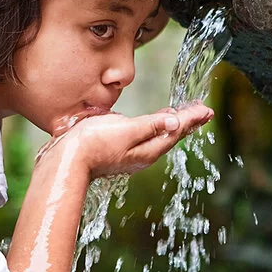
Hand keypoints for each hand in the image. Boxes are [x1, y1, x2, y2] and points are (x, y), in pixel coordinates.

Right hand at [36, 104, 214, 177]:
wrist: (65, 161)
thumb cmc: (93, 144)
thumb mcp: (126, 130)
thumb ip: (151, 125)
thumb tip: (176, 121)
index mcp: (148, 148)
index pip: (177, 130)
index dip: (192, 118)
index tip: (207, 109)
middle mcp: (142, 154)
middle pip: (171, 135)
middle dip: (187, 122)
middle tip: (202, 111)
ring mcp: (130, 154)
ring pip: (158, 136)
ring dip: (172, 124)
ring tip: (183, 115)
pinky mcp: (117, 150)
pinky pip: (145, 136)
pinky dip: (155, 126)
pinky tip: (151, 123)